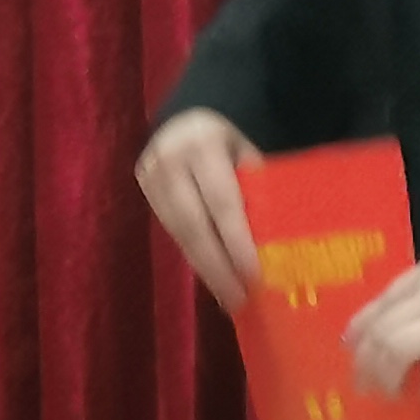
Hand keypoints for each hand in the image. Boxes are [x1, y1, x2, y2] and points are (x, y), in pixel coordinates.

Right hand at [136, 108, 263, 311]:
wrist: (183, 121)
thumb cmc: (228, 142)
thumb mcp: (247, 154)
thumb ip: (256, 189)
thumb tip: (276, 243)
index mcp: (202, 145)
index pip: (221, 200)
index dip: (236, 240)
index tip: (252, 274)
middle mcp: (169, 161)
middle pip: (194, 224)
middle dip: (217, 265)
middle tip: (238, 299)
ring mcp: (150, 177)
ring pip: (179, 233)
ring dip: (205, 269)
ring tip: (228, 297)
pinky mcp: (144, 192)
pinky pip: (172, 232)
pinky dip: (194, 258)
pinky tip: (212, 277)